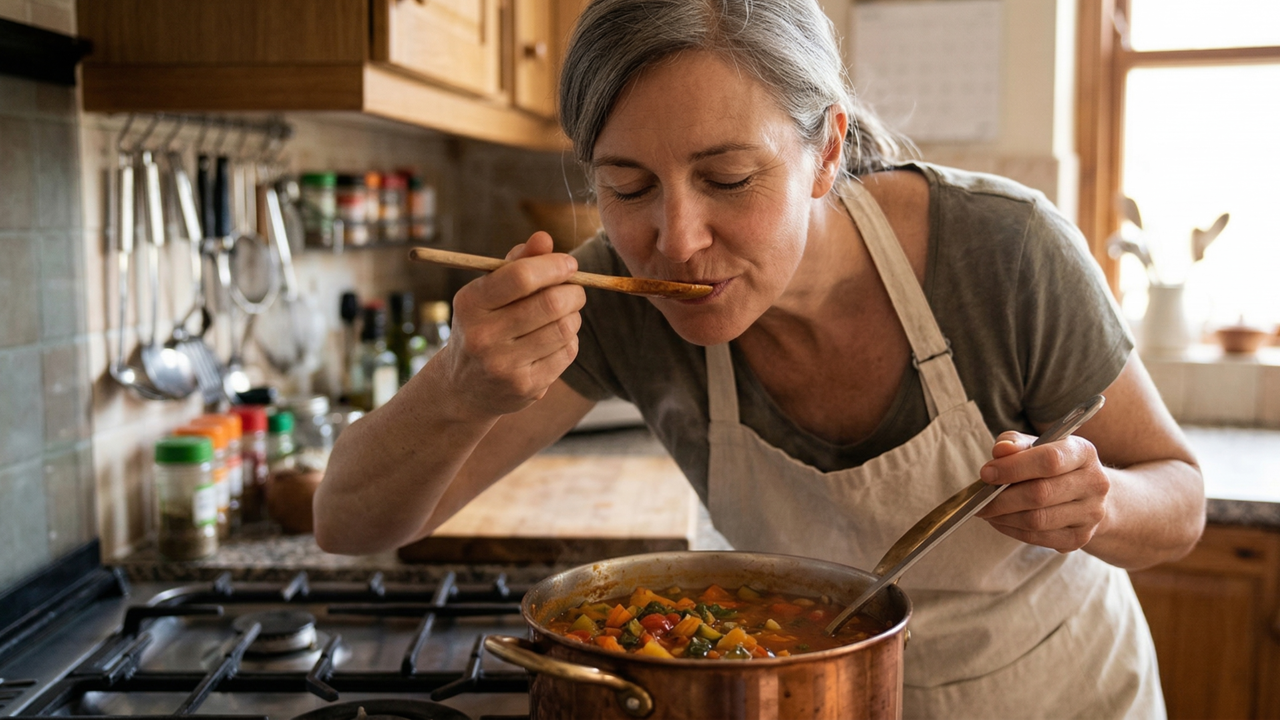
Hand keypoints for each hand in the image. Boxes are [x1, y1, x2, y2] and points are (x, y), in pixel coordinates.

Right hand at [436, 232, 585, 418]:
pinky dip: (570, 340)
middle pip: (551, 303)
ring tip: (563, 315)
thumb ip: (516, 262)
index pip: (521, 276)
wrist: (463, 387)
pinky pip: (567, 352)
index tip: (569, 264)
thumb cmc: (483, 325)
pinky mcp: (525, 387)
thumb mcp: (488, 291)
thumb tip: (544, 238)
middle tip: (574, 290)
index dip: (554, 266)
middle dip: (573, 291)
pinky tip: (555, 339)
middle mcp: (483, 336)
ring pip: (565, 328)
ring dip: (574, 316)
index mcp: (471, 303)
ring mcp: (503, 365)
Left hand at [973, 432, 1110, 552]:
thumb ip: (1015, 443)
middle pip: (1040, 494)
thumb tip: (1001, 450)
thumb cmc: (1052, 465)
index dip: (1013, 468)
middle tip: (979, 498)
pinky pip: (1038, 538)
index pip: (1049, 460)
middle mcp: (1094, 483)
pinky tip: (1000, 520)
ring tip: (986, 510)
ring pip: (1037, 520)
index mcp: (1083, 452)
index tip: (986, 473)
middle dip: (1002, 497)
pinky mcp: (1080, 537)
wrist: (1086, 494)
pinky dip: (1011, 530)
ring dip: (1004, 516)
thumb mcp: (1036, 445)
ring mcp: (1090, 514)